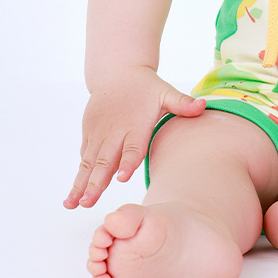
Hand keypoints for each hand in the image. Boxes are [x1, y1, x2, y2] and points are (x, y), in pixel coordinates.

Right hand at [63, 67, 205, 208]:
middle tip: (88, 202)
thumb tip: (203, 106)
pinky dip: (80, 173)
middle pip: (105, 160)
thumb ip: (182, 103)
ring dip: (81, 184)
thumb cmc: (145, 87)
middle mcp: (115, 132)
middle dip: (96, 182)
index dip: (127, 162)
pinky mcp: (89, 134)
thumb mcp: (165, 92)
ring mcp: (99, 134)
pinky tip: (74, 193)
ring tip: (73, 204)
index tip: (121, 177)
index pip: (132, 147)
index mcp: (135, 125)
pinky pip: (85, 156)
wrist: (117, 72)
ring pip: (89, 163)